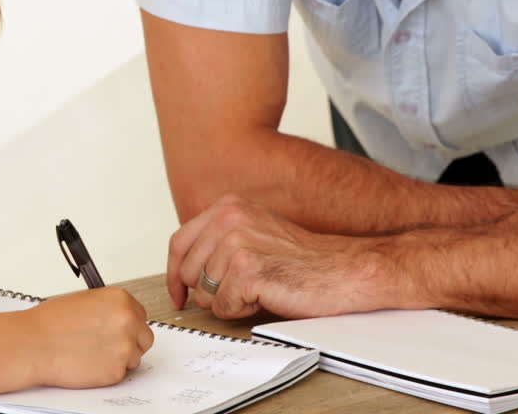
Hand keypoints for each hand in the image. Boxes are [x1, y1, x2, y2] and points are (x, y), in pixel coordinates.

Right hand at [22, 287, 153, 387]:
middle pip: (144, 337)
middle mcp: (128, 321)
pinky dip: (106, 372)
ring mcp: (125, 347)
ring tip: (92, 355)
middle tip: (110, 347)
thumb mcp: (85, 301)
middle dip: (130, 343)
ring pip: (134, 358)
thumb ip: (108, 309)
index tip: (119, 331)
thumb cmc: (50, 323)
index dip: (129, 325)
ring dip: (118, 359)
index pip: (140, 315)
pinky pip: (120, 374)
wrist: (33, 344)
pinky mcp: (116, 370)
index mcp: (121, 300)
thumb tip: (118, 320)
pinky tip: (88, 364)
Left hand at [167, 194, 388, 318]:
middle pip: (187, 272)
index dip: (175, 273)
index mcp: (228, 206)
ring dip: (228, 302)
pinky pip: (222, 307)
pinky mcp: (247, 271)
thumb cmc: (304, 258)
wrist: (343, 269)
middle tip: (238, 293)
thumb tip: (185, 268)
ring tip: (258, 290)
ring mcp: (237, 243)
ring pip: (204, 294)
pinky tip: (264, 298)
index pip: (179, 242)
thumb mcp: (256, 232)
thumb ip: (220, 239)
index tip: (177, 292)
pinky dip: (240, 312)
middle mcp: (229, 219)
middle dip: (206, 292)